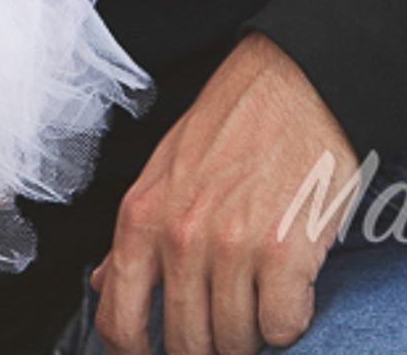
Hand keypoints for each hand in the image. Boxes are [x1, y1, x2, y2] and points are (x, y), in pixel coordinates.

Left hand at [96, 35, 351, 354]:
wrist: (302, 80)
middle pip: (185, 342)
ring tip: (263, 307)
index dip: (136, 354)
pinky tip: (294, 295)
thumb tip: (104, 286)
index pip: (119, 321)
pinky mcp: (286, 252)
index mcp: (142, 218)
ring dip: (252, 337)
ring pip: (236, 341)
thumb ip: (135, 235)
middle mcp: (181, 237)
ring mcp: (233, 247)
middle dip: (207, 349)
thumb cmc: (237, 121)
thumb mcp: (166, 170)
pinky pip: (282, 325)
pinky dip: (291, 322)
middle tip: (228, 334)